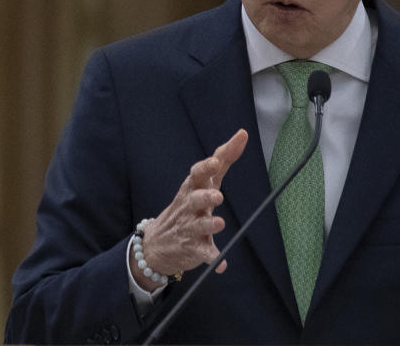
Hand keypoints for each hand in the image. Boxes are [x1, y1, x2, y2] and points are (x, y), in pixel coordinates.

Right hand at [132, 129, 247, 289]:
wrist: (156, 244)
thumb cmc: (188, 205)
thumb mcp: (202, 182)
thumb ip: (223, 159)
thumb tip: (243, 134)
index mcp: (192, 188)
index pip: (196, 175)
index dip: (205, 168)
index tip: (215, 161)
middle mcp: (189, 207)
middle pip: (195, 199)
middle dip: (204, 197)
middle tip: (217, 196)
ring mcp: (189, 228)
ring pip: (199, 226)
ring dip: (209, 225)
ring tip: (219, 224)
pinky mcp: (193, 249)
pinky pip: (203, 254)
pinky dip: (213, 259)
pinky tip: (222, 264)